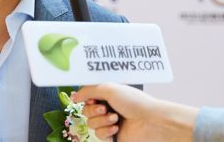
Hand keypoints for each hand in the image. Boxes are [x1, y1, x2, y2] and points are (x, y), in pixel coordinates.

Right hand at [73, 83, 198, 141]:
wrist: (150, 121)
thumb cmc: (134, 101)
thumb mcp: (109, 89)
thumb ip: (88, 90)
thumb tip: (73, 96)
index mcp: (107, 94)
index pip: (87, 96)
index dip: (87, 99)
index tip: (93, 99)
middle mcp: (107, 107)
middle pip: (86, 111)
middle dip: (94, 111)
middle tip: (106, 109)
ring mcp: (109, 122)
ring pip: (91, 124)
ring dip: (102, 121)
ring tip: (115, 119)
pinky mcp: (112, 136)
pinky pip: (98, 135)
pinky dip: (106, 131)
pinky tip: (116, 128)